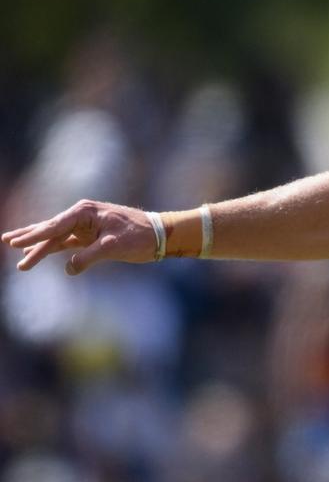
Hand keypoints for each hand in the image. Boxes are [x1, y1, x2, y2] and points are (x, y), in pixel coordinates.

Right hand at [1, 199, 158, 274]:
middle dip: (29, 237)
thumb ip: (88, 257)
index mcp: (85, 212)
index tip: (16, 243)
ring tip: (15, 250)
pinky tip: (37, 253)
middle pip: (50, 228)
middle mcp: (82, 215)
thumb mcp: (113, 247)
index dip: (34, 235)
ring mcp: (85, 226)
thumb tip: (69, 269)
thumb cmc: (140, 236)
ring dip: (37, 245)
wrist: (160, 234)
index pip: (55, 225)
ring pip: (56, 236)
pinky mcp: (90, 236)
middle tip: (6, 242)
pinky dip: (52, 248)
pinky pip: (66, 243)